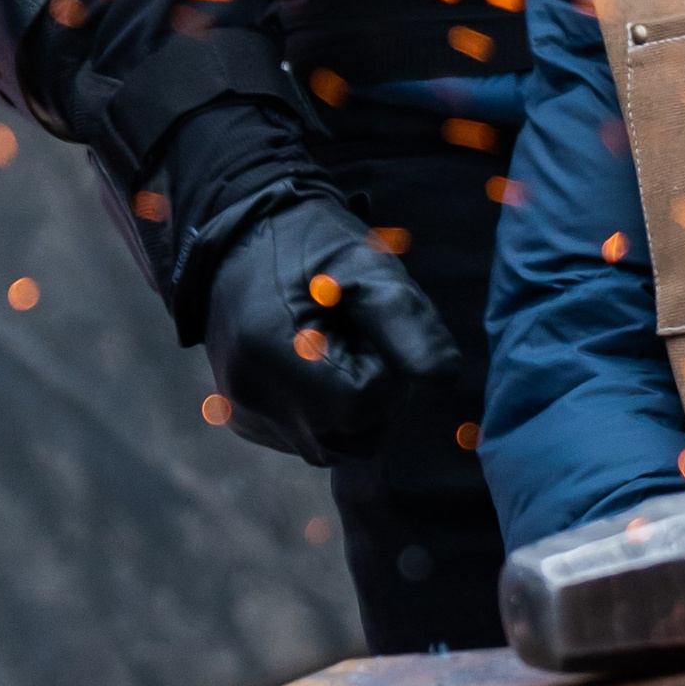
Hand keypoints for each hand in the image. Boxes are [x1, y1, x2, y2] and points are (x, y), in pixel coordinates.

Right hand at [200, 192, 459, 467]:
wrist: (239, 241)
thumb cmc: (309, 244)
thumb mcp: (364, 265)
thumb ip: (406, 322)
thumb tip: (445, 377)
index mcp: (269, 356)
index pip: (365, 402)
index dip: (386, 366)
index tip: (367, 326)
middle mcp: (251, 400)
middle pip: (357, 434)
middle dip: (377, 390)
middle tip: (359, 334)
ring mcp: (246, 416)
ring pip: (339, 444)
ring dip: (358, 405)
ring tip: (341, 347)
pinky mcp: (248, 422)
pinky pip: (311, 438)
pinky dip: (330, 409)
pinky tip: (319, 363)